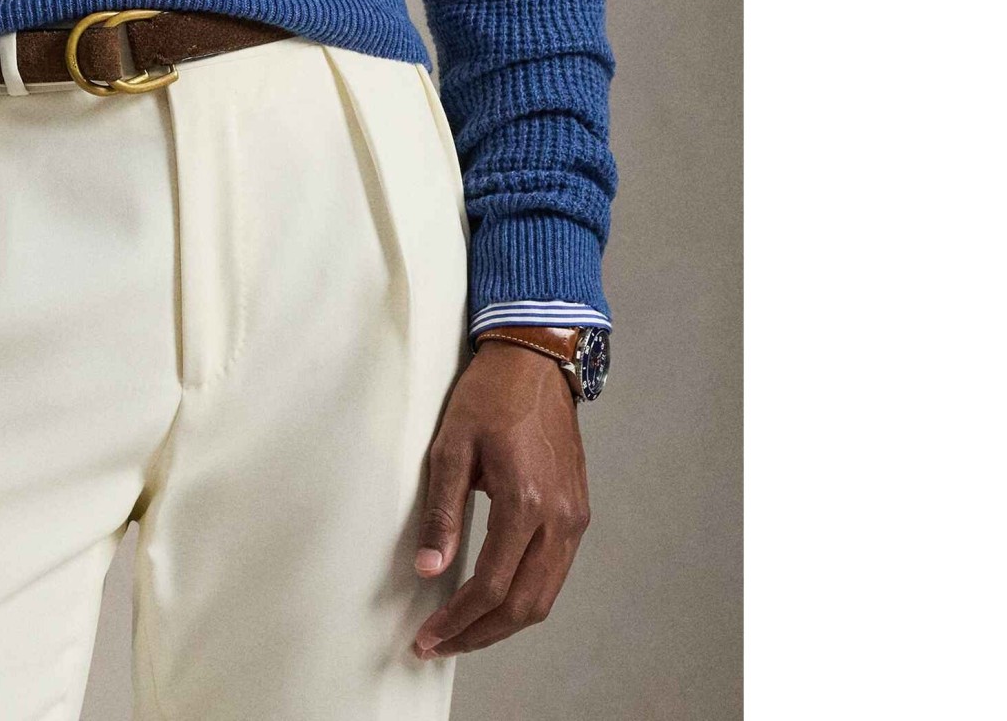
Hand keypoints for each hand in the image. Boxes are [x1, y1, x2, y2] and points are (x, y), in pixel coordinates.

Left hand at [410, 339, 592, 659]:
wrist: (535, 362)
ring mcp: (575, 519)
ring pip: (544, 597)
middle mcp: (559, 519)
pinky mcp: (578, 514)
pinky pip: (554, 574)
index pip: (492, 585)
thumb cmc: (489, 396)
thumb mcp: (451, 446)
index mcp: (526, 501)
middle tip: (440, 645)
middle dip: (480, 634)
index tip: (428, 636)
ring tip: (464, 631)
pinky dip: (524, 597)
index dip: (458, 620)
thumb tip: (429, 569)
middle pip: (524, 605)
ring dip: (504, 623)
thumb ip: (442, 511)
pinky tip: (494, 599)